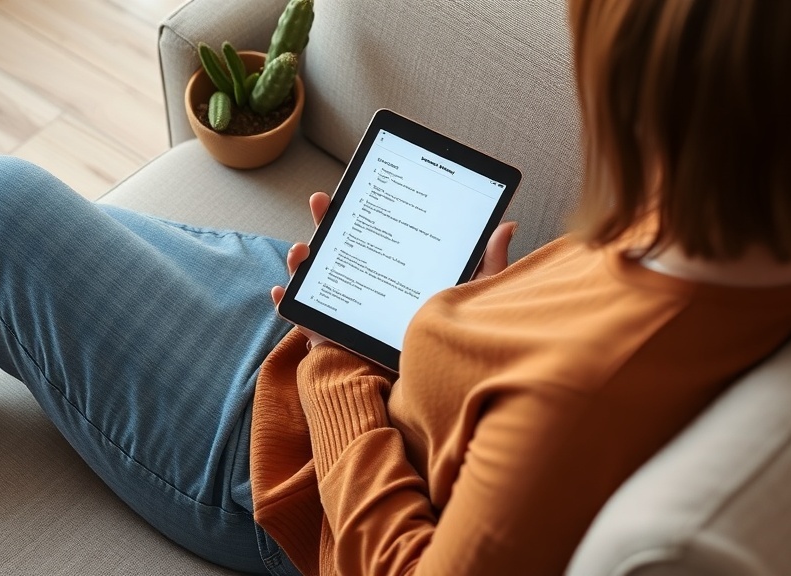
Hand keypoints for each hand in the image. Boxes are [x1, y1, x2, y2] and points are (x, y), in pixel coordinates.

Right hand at [270, 193, 517, 347]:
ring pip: (317, 280)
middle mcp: (367, 291)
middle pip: (342, 249)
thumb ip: (488, 268)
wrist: (431, 403)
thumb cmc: (450, 349)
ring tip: (301, 249)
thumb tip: (506, 226)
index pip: (377, 235)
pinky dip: (290, 306)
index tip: (355, 187)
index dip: (363, 210)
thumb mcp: (472, 302)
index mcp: (395, 276)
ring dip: (303, 261)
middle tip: (322, 201)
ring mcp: (345, 314)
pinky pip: (304, 322)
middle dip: (328, 223)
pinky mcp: (332, 342)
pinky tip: (285, 292)